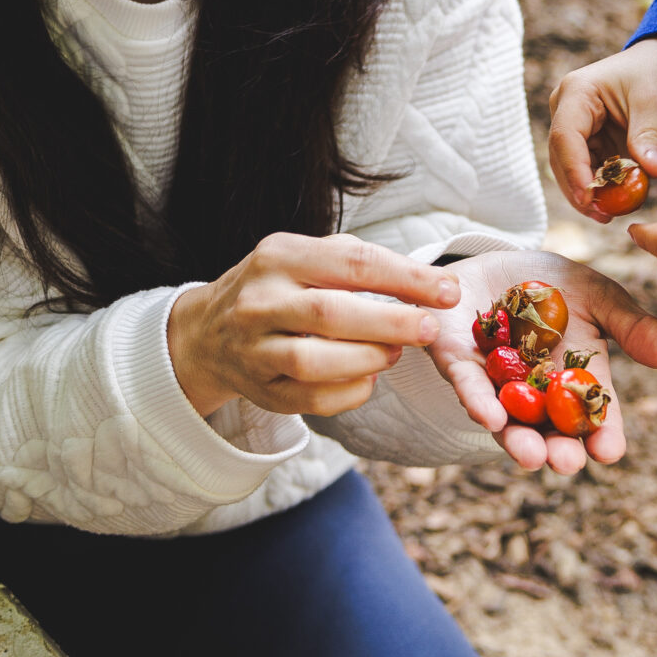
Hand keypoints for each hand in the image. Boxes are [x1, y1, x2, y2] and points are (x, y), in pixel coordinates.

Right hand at [167, 233, 459, 420]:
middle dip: (391, 322)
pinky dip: (348, 393)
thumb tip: (430, 283)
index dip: (406, 278)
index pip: (351, 262)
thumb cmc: (279, 288)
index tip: (449, 291)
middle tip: (431, 329)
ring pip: (314, 362)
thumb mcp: (306, 257)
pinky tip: (367, 380)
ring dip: (367, 360)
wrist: (207, 332)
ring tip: (394, 354)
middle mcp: (260, 300)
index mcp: (279, 255)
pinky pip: (309, 400)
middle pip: (330, 312)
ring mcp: (253, 349)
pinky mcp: (258, 390)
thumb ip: (360, 264)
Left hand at [429, 249, 656, 474]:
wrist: (495, 257)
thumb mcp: (597, 296)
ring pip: (507, 419)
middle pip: (548, 429)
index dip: (602, 435)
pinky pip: (468, 385)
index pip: (593, 415)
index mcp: (574, 379)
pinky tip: (490, 416)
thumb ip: (630, 326)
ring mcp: (496, 382)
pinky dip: (478, 400)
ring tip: (531, 456)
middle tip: (567, 463)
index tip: (610, 452)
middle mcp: (535, 392)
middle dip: (556, 449)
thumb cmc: (551, 282)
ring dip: (517, 439)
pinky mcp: (458, 363)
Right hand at [546, 36, 656, 223]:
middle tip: (602, 216)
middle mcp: (567, 110)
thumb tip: (652, 172)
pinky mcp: (589, 141)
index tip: (589, 199)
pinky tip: (616, 204)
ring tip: (610, 215)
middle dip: (579, 190)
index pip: (565, 137)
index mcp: (577, 93)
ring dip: (588, 193)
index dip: (574, 171)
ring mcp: (576, 127)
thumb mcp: (656, 102)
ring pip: (572, 168)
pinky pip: (589, 170)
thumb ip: (649, 137)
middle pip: (562, 158)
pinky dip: (601, 188)